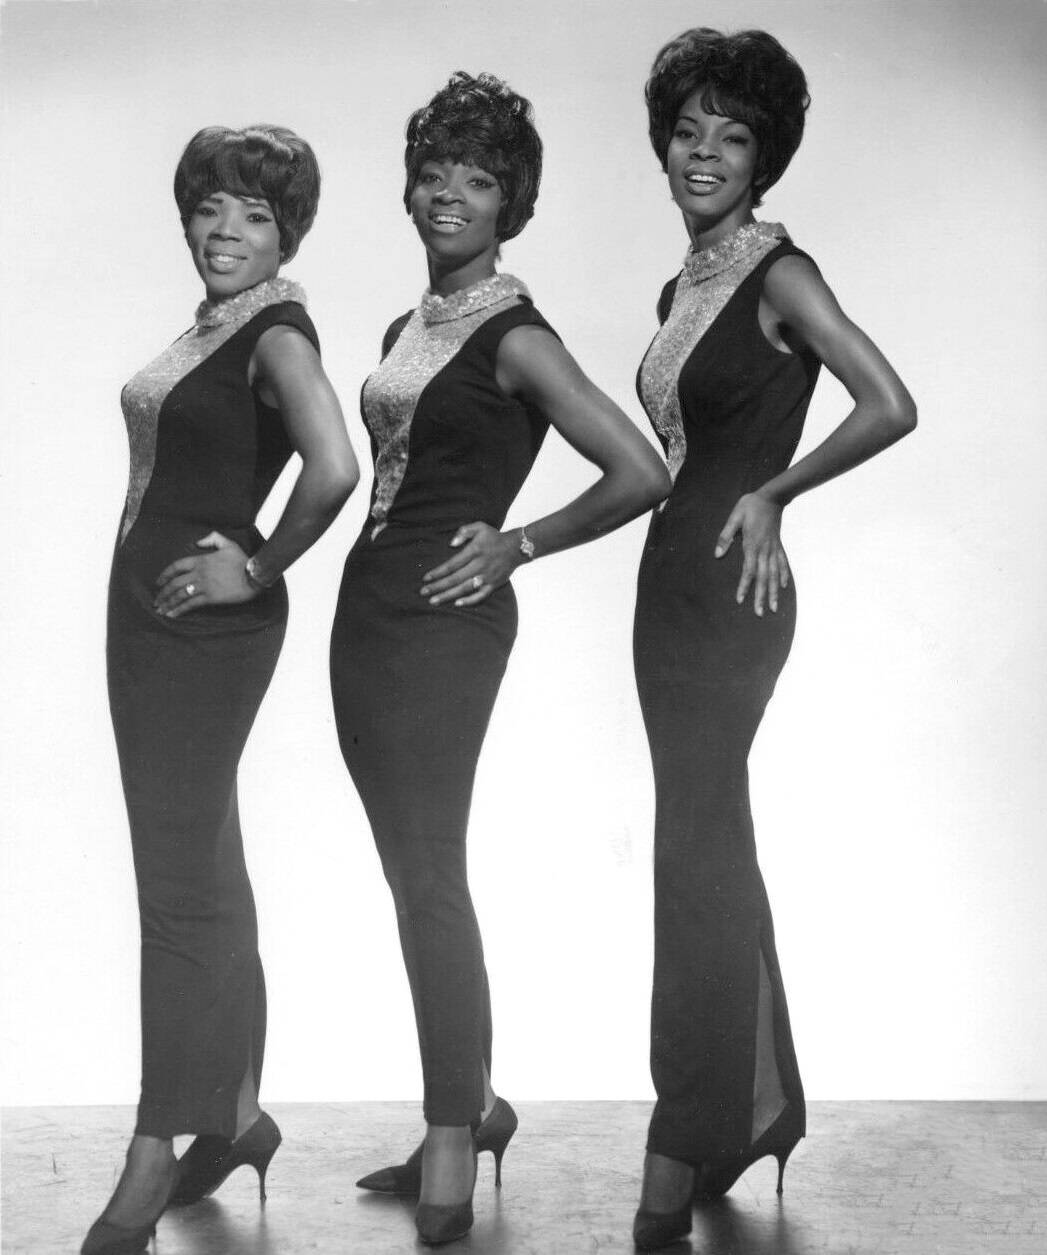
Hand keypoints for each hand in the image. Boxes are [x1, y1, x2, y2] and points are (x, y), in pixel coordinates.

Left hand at [153, 531, 257, 618]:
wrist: (254, 576)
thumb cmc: (243, 560)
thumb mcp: (228, 544)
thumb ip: (212, 538)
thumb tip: (197, 542)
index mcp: (201, 560)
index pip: (176, 566)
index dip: (165, 574)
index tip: (158, 582)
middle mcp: (199, 573)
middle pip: (174, 583)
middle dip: (163, 593)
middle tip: (156, 600)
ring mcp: (204, 586)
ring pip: (180, 595)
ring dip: (168, 603)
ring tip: (160, 610)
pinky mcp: (210, 598)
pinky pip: (191, 604)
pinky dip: (180, 610)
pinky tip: (173, 615)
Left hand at [419, 522, 520, 606]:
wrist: (517, 548)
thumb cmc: (494, 537)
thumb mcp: (480, 526)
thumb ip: (464, 531)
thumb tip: (451, 544)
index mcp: (475, 551)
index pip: (452, 564)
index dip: (438, 572)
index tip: (425, 578)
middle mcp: (480, 565)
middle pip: (455, 579)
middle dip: (438, 586)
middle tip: (423, 593)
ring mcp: (487, 577)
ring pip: (465, 589)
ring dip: (448, 596)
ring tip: (434, 601)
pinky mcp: (494, 585)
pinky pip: (480, 596)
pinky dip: (469, 601)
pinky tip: (457, 604)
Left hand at [714, 493, 788, 616]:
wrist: (772, 496)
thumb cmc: (750, 505)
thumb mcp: (734, 517)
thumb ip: (726, 536)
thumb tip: (717, 555)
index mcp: (752, 544)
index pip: (749, 570)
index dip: (745, 586)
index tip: (741, 600)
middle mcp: (765, 549)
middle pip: (763, 577)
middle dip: (761, 596)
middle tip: (760, 613)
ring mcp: (773, 548)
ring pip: (774, 574)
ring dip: (774, 591)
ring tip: (774, 608)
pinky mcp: (778, 545)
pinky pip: (783, 563)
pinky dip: (784, 575)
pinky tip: (784, 586)